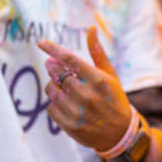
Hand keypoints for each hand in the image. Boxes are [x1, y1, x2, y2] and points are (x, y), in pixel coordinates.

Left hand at [40, 27, 133, 151]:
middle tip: (54, 67)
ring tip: (63, 87)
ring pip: (52, 90)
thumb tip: (90, 28)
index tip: (41, 43)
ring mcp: (77, 111)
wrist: (119, 133)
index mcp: (98, 80)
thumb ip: (97, 52)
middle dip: (54, 68)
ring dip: (53, 86)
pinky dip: (55, 103)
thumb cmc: (114, 98)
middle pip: (58, 74)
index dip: (53, 49)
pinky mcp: (70, 125)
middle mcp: (87, 95)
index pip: (69, 59)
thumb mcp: (110, 75)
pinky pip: (51, 107)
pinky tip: (66, 104)